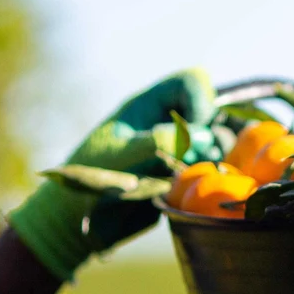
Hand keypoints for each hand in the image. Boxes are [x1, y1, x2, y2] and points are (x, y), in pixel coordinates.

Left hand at [6, 68, 216, 280]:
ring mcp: (176, 147)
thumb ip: (157, 140)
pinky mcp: (181, 173)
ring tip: (193, 172)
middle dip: (209, 131)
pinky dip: (209, 174)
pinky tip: (192, 186)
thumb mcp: (120, 154)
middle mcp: (166, 121)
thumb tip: (200, 136)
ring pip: (214, 139)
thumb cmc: (92, 176)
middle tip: (196, 156)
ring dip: (211, 154)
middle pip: (209, 109)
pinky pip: (209, 166)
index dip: (201, 99)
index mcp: (148, 105)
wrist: (79, 212)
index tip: (196, 128)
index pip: (190, 82)